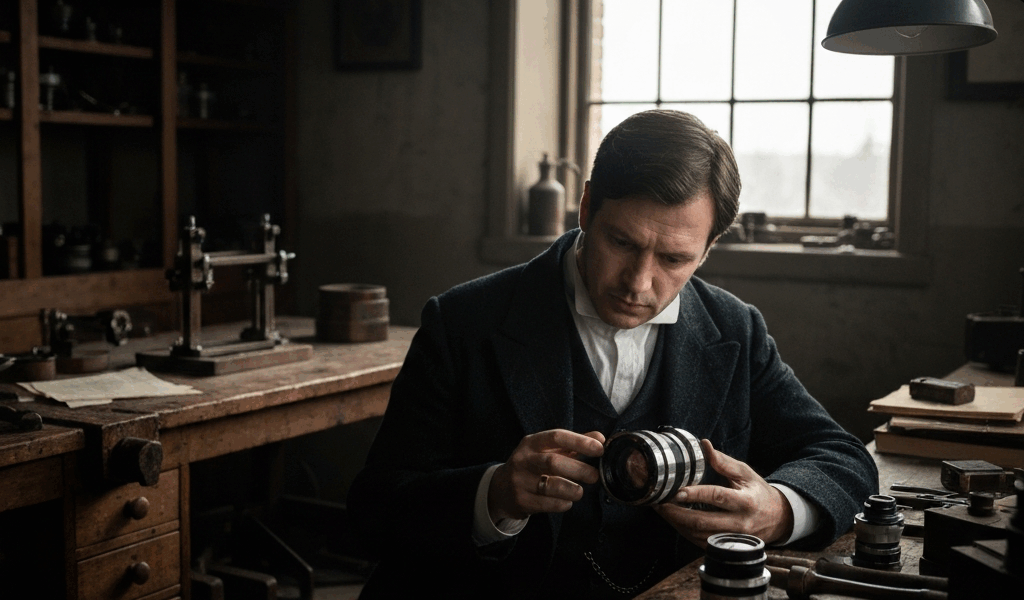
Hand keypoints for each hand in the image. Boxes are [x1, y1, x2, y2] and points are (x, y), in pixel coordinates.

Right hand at [488, 429, 604, 520]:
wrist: (501, 489)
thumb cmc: (532, 466)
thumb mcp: (548, 450)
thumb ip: (573, 444)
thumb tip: (600, 438)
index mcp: (531, 443)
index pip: (556, 437)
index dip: (580, 441)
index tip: (599, 448)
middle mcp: (523, 459)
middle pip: (553, 462)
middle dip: (579, 469)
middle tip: (594, 476)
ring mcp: (520, 481)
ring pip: (551, 486)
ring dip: (572, 489)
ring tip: (580, 491)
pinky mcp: (521, 500)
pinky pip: (547, 504)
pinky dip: (562, 503)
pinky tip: (567, 501)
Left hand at [653, 439, 793, 546]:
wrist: (778, 519)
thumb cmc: (758, 492)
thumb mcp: (746, 473)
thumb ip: (724, 462)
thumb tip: (704, 445)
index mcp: (746, 501)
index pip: (717, 497)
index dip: (695, 494)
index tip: (677, 491)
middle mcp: (740, 523)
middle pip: (703, 522)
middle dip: (677, 513)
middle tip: (660, 502)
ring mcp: (733, 538)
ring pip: (699, 536)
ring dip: (677, 524)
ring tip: (663, 510)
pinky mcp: (728, 547)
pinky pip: (702, 543)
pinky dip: (685, 532)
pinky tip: (675, 521)